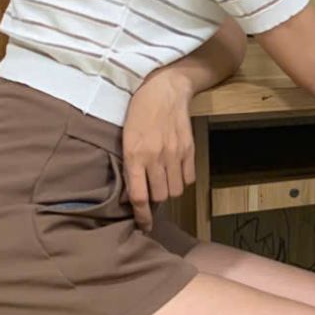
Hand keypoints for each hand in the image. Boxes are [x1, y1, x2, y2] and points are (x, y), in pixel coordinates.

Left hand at [122, 68, 195, 231]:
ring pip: (176, 190)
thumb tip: (133, 190)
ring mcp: (175, 153)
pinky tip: (175, 172)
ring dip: (169, 191)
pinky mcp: (189, 149)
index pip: (139, 196)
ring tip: (163, 181)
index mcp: (135, 155)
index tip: (144, 226)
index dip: (142, 216)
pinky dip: (182, 180)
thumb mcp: (125, 137)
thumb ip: (130, 164)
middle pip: (160, 196)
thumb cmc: (139, 111)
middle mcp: (156, 157)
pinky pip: (189, 178)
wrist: (165, 89)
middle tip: (151, 193)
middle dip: (156, 200)